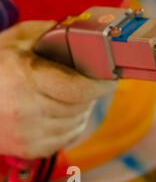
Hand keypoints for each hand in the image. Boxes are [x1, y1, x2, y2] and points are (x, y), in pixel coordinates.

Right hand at [0, 21, 113, 158]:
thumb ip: (51, 33)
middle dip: (91, 93)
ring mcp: (26, 133)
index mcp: (25, 78)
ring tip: (74, 96)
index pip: (79, 89)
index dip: (100, 84)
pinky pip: (66, 138)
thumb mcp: (18, 39)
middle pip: (81, 105)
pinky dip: (71, 125)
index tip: (110, 78)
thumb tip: (85, 32)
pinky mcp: (27, 149)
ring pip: (77, 123)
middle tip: (90, 83)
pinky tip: (63, 112)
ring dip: (83, 109)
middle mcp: (25, 109)